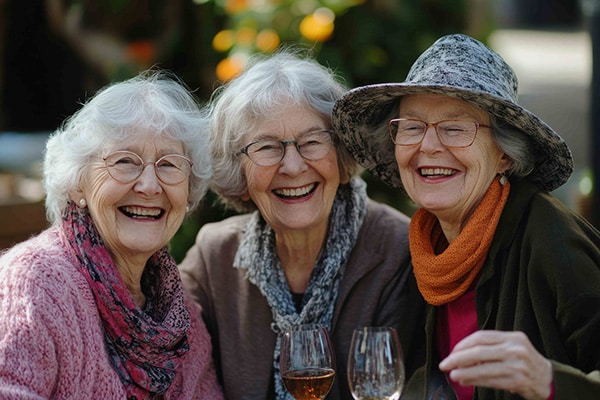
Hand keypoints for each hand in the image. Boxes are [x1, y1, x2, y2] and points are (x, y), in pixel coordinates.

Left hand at [438, 330, 552, 399]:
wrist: (549, 379)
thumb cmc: (524, 361)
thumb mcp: (512, 347)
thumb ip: (490, 347)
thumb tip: (460, 355)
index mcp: (512, 337)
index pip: (481, 337)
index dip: (463, 344)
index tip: (451, 352)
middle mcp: (515, 349)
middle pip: (479, 351)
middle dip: (457, 358)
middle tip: (444, 364)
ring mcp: (517, 365)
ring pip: (483, 368)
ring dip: (464, 372)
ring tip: (453, 374)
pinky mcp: (517, 381)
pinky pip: (490, 381)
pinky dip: (475, 381)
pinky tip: (466, 380)